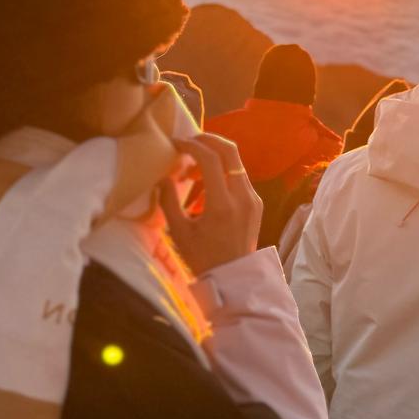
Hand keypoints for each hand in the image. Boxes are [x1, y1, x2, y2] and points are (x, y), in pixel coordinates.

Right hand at [158, 134, 261, 275]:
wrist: (233, 279)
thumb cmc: (202, 259)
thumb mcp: (179, 232)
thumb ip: (168, 201)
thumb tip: (163, 178)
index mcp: (222, 204)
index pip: (210, 159)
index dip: (191, 145)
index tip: (176, 144)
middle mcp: (242, 197)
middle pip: (230, 151)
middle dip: (208, 139)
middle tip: (188, 141)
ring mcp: (253, 199)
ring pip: (235, 162)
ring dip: (213, 157)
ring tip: (191, 171)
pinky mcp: (256, 203)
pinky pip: (239, 176)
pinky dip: (222, 171)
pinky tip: (206, 184)